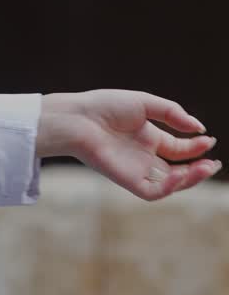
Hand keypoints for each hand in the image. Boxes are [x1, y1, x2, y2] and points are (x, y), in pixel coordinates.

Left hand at [37, 89, 220, 200]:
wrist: (79, 118)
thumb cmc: (105, 106)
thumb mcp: (144, 103)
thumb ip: (171, 113)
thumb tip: (198, 127)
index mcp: (148, 137)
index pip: (179, 148)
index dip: (196, 147)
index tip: (209, 139)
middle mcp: (144, 156)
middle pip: (179, 168)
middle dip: (199, 167)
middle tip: (214, 162)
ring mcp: (137, 170)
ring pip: (171, 183)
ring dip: (191, 178)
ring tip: (206, 167)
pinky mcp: (128, 181)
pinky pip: (154, 191)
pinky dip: (170, 187)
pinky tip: (181, 174)